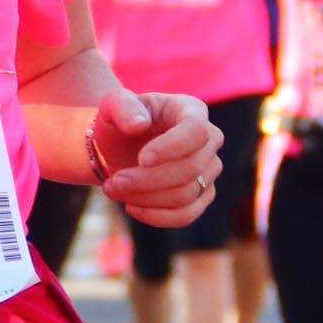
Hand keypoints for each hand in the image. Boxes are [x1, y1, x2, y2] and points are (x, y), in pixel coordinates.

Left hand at [91, 89, 220, 227]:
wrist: (121, 146)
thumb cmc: (121, 121)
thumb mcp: (113, 105)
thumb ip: (123, 107)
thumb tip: (139, 124)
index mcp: (191, 110)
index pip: (195, 131)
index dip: (172, 148)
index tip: (141, 160)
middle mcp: (209, 139)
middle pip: (191, 168)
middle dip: (147, 180)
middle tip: (113, 182)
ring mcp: (209, 169)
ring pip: (187, 194)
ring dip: (146, 198)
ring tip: (114, 190)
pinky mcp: (202, 196)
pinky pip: (186, 215)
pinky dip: (157, 216)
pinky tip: (132, 208)